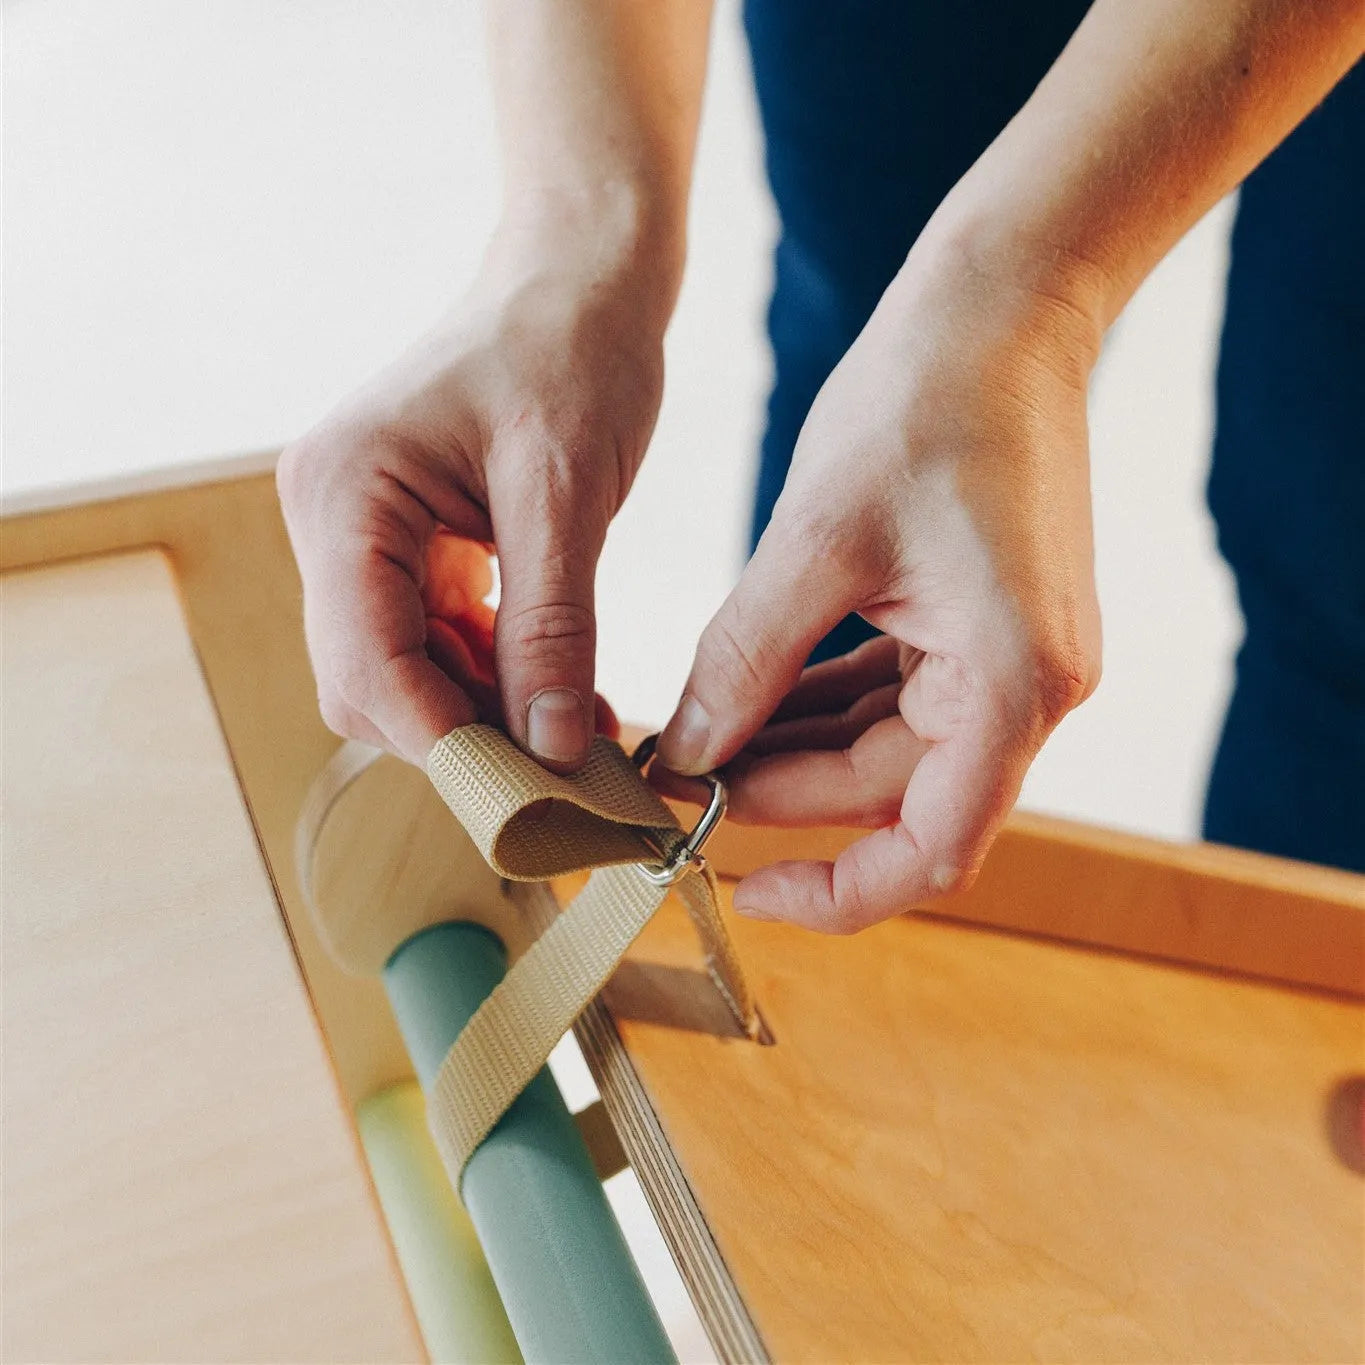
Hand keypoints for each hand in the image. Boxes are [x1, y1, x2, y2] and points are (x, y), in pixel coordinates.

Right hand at [277, 209, 668, 766]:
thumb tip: (550, 747)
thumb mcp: (567, 492)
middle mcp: (331, 519)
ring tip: (580, 729)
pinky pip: (436, 642)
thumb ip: (551, 624)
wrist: (579, 282)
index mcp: (344, 491)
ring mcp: (362, 536)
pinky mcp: (407, 547)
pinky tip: (563, 691)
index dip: (444, 737)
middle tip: (565, 765)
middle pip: (370, 682)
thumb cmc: (571, 352)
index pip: (364, 660)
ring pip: (404, 674)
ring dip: (485, 713)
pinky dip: (494, 677)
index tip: (532, 789)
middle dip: (463, 732)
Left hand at [654, 226, 1104, 931]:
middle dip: (780, 792)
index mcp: (1016, 683)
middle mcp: (1029, 688)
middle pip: (893, 795)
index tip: (741, 884)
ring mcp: (1008, 657)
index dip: (835, 889)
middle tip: (674, 775)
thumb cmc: (928, 402)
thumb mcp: (816, 543)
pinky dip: (819, 704)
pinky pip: (891, 695)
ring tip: (695, 738)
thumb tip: (688, 756)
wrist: (1005, 308)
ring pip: (886, 750)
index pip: (930, 849)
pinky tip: (747, 696)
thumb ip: (748, 662)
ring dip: (793, 750)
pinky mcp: (978, 626)